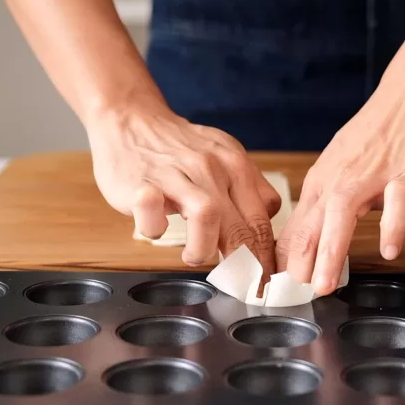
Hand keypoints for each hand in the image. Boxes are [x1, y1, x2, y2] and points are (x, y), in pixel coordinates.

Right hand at [86, 98, 280, 280]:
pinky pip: (151, 211)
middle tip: (243, 286)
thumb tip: (270, 221)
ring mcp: (176, 174)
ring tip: (194, 257)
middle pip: (241, 223)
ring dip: (204, 248)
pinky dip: (155, 228)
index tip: (267, 283)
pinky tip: (157, 229)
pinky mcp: (141, 182)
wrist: (133, 118)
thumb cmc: (181, 147)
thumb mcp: (227, 157)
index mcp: (237, 166)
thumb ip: (250, 189)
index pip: (262, 219)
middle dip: (247, 264)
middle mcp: (212, 169)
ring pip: (206, 215)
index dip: (267, 257)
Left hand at [275, 66, 404, 294]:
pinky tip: (389, 249)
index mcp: (325, 180)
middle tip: (295, 296)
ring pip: (345, 213)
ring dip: (332, 250)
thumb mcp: (345, 166)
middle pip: (315, 223)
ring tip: (326, 283)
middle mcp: (343, 178)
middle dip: (302, 262)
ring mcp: (375, 176)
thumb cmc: (383, 133)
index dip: (289, 260)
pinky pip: (398, 203)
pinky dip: (391, 226)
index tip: (280, 290)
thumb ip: (330, 202)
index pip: (299, 227)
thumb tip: (310, 243)